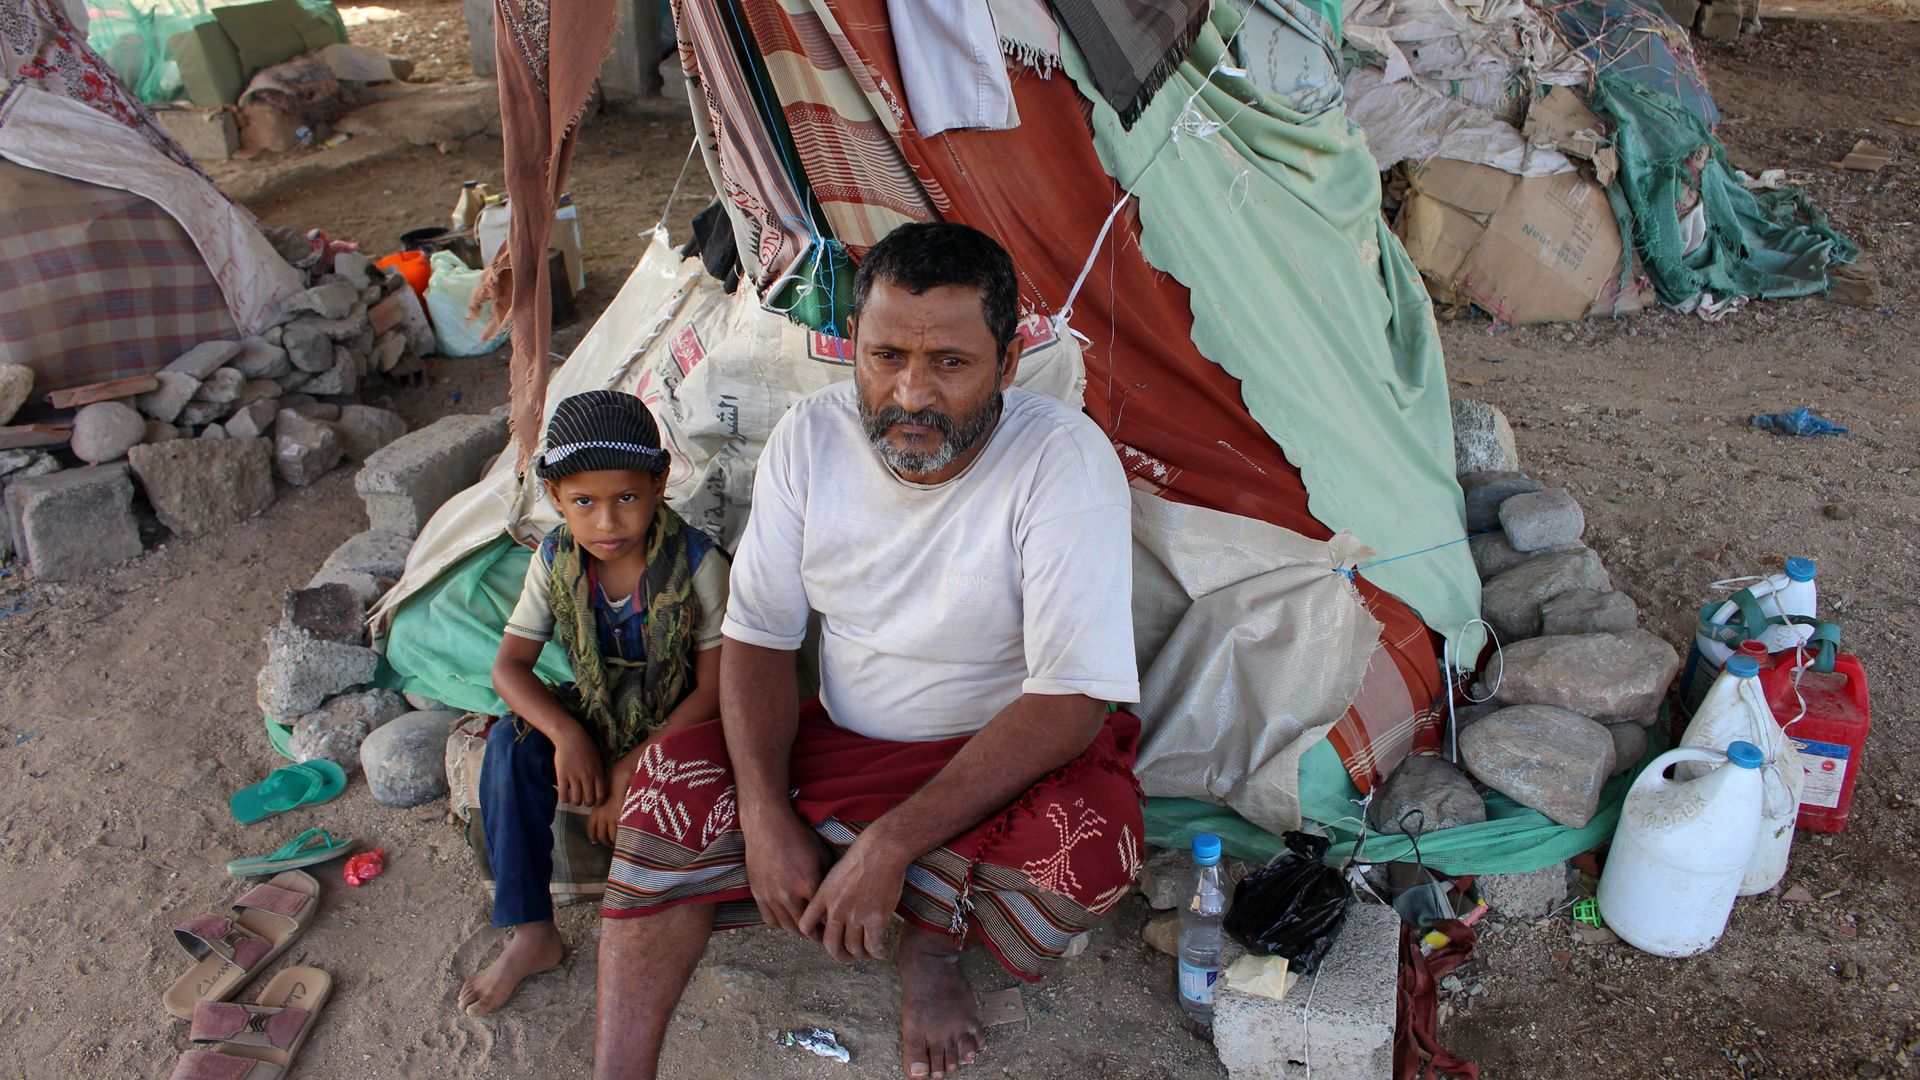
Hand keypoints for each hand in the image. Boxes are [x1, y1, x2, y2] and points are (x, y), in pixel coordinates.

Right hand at [552, 729, 606, 807]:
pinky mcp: (562, 776)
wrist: (570, 736)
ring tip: (574, 799)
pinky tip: (564, 797)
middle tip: (584, 800)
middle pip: (589, 800)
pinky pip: (563, 795)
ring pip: (577, 800)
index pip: (601, 795)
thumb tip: (600, 785)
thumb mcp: (598, 759)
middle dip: (587, 803)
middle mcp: (588, 777)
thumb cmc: (585, 746)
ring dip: (575, 802)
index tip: (595, 802)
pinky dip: (564, 799)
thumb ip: (599, 772)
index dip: (598, 802)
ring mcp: (574, 777)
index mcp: (598, 773)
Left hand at [585, 758, 639, 845]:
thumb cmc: (617, 779)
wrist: (624, 774)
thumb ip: (603, 804)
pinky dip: (622, 838)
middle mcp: (602, 815)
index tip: (595, 841)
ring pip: (610, 837)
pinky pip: (621, 834)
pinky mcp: (623, 818)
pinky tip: (626, 838)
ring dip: (614, 842)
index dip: (593, 836)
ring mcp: (613, 817)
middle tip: (609, 843)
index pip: (591, 828)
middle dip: (604, 841)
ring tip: (619, 842)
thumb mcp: (605, 792)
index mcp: (597, 808)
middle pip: (600, 835)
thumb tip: (605, 812)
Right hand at [742, 808, 830, 937]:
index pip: (822, 917)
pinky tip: (788, 919)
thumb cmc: (799, 838)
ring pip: (786, 927)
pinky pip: (769, 919)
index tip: (834, 927)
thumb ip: (827, 883)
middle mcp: (788, 895)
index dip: (829, 925)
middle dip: (815, 934)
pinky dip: (780, 923)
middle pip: (804, 928)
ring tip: (806, 929)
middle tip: (823, 935)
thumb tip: (832, 902)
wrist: (768, 827)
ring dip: (798, 931)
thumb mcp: (822, 856)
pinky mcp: (758, 894)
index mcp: (808, 885)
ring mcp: (771, 897)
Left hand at [798, 833, 908, 962]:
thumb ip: (829, 892)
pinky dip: (876, 953)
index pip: (806, 925)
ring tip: (868, 955)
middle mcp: (836, 909)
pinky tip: (880, 952)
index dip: (813, 936)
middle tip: (847, 958)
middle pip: (831, 945)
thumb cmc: (862, 855)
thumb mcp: (836, 872)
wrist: (882, 850)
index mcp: (823, 896)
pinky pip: (872, 946)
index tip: (825, 938)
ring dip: (861, 955)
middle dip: (839, 956)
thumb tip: (830, 910)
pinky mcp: (876, 919)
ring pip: (853, 948)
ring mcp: (855, 916)